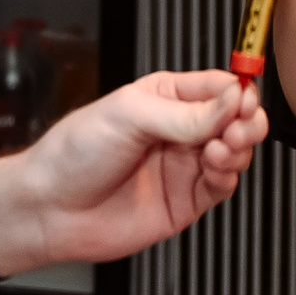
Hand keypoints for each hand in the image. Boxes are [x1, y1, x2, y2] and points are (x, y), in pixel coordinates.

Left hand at [0, 70, 269, 272]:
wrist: (50, 208)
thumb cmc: (75, 152)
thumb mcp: (129, 116)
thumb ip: (184, 113)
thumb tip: (232, 99)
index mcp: (166, 98)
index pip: (218, 87)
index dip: (238, 91)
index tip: (244, 98)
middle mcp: (180, 130)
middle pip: (234, 119)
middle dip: (245, 120)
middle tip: (241, 126)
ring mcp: (184, 166)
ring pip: (234, 152)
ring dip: (238, 148)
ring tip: (221, 147)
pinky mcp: (186, 201)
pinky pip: (222, 186)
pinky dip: (227, 175)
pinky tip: (214, 168)